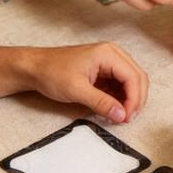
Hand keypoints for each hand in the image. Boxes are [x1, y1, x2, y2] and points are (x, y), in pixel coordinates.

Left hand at [22, 42, 148, 122]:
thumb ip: (101, 103)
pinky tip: (115, 108)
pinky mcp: (105, 69)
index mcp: (108, 54)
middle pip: (138, 77)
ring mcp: (110, 61)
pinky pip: (122, 83)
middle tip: (128, 119)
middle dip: (136, 100)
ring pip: (132, 81)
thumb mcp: (76, 90)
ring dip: (131, 99)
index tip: (127, 117)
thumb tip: (121, 115)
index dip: (134, 99)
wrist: (34, 68)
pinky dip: (122, 97)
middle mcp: (113, 54)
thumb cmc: (51, 73)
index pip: (133, 77)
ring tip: (122, 115)